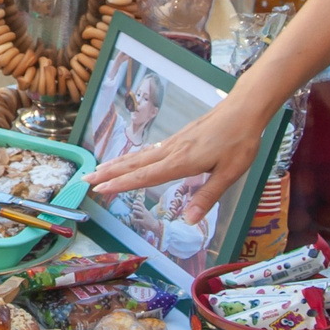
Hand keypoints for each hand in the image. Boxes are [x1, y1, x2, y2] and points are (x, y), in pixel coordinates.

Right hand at [90, 89, 273, 223]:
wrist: (244, 109)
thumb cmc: (240, 142)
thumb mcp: (229, 173)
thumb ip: (207, 197)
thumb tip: (188, 221)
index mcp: (181, 162)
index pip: (145, 176)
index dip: (122, 185)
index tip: (101, 190)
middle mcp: (172, 151)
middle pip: (134, 164)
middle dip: (109, 173)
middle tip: (85, 179)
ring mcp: (174, 142)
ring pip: (139, 155)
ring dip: (118, 164)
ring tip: (99, 169)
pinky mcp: (180, 137)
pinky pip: (150, 150)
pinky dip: (134, 156)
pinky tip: (132, 160)